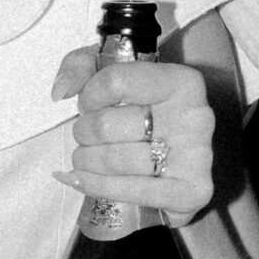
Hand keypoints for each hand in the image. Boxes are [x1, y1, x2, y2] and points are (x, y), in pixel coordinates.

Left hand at [51, 49, 214, 224]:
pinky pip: (132, 191)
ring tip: (84, 158)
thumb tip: (61, 91)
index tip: (87, 105)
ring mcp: (197, 156)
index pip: (115, 82)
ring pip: (116, 160)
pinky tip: (84, 180)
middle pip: (107, 126)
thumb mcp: (113, 74)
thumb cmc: (143, 111)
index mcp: (181, 81)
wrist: (177, 154)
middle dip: (83, 133)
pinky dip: (99, 187)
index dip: (88, 96)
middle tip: (84, 136)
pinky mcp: (192, 190)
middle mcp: (195, 116)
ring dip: (86, 162)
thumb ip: (80, 66)